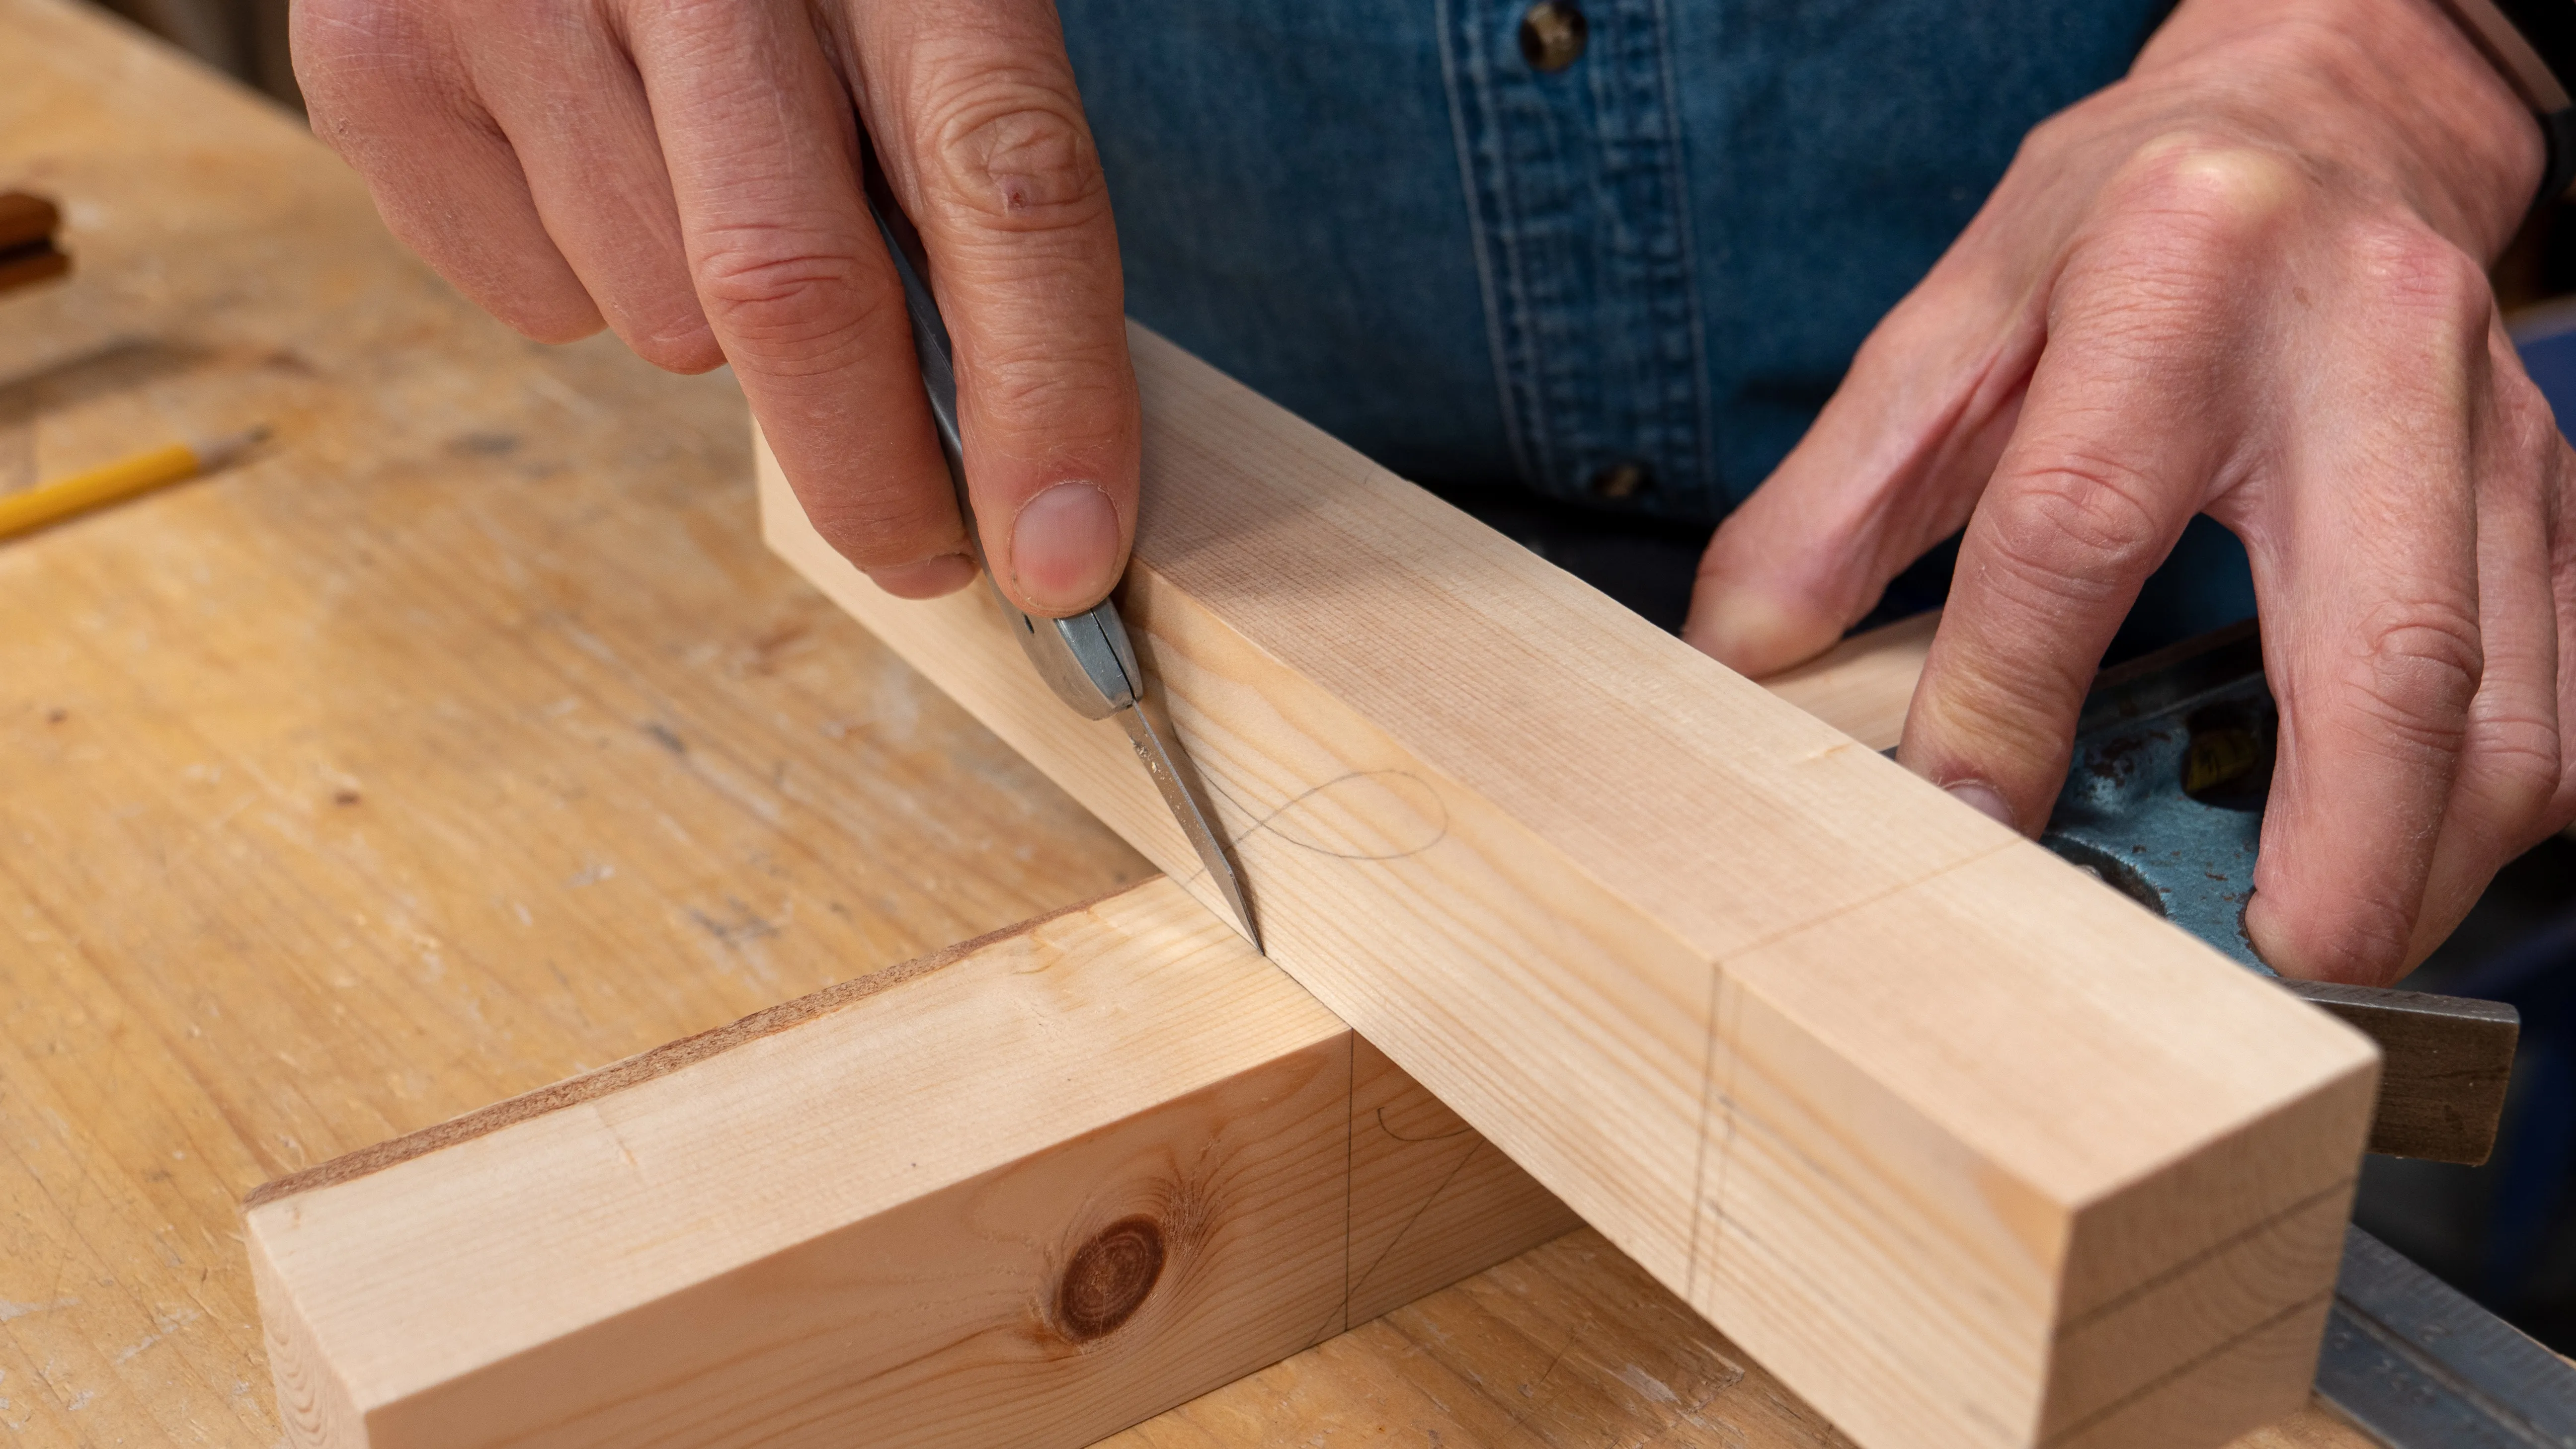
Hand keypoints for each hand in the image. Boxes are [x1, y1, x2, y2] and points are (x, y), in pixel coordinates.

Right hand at [292, 0, 1137, 616]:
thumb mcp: (903, 7)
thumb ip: (964, 182)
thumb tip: (1019, 459)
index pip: (998, 180)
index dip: (1045, 391)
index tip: (1062, 557)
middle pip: (795, 286)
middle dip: (873, 470)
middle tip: (925, 548)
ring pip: (660, 317)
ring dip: (713, 329)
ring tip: (704, 191)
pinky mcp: (376, 57)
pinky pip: (536, 299)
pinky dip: (591, 285)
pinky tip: (596, 165)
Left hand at [1687, 0, 2575, 983]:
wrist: (2328, 105)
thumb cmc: (2129, 217)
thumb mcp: (1953, 318)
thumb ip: (1837, 495)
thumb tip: (1742, 662)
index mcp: (2174, 281)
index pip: (2082, 524)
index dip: (2011, 699)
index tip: (1969, 820)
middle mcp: (2360, 348)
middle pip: (2384, 640)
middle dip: (2340, 843)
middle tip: (2264, 956)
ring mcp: (2487, 424)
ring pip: (2510, 691)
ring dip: (2431, 853)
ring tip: (2326, 937)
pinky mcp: (2550, 480)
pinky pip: (2566, 673)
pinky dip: (2504, 792)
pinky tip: (2420, 848)